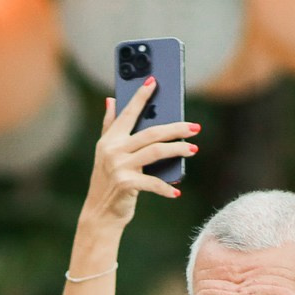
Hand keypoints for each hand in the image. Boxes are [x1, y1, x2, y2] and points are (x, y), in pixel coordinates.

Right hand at [79, 82, 197, 231]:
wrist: (100, 213)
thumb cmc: (108, 181)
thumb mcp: (105, 152)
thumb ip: (109, 125)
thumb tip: (110, 100)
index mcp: (110, 139)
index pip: (128, 113)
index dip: (141, 96)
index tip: (153, 81)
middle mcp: (113, 150)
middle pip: (151, 133)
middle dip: (175, 128)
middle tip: (194, 127)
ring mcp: (119, 167)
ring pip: (156, 152)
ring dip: (177, 150)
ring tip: (193, 149)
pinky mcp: (126, 184)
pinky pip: (152, 182)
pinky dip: (166, 188)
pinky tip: (176, 191)